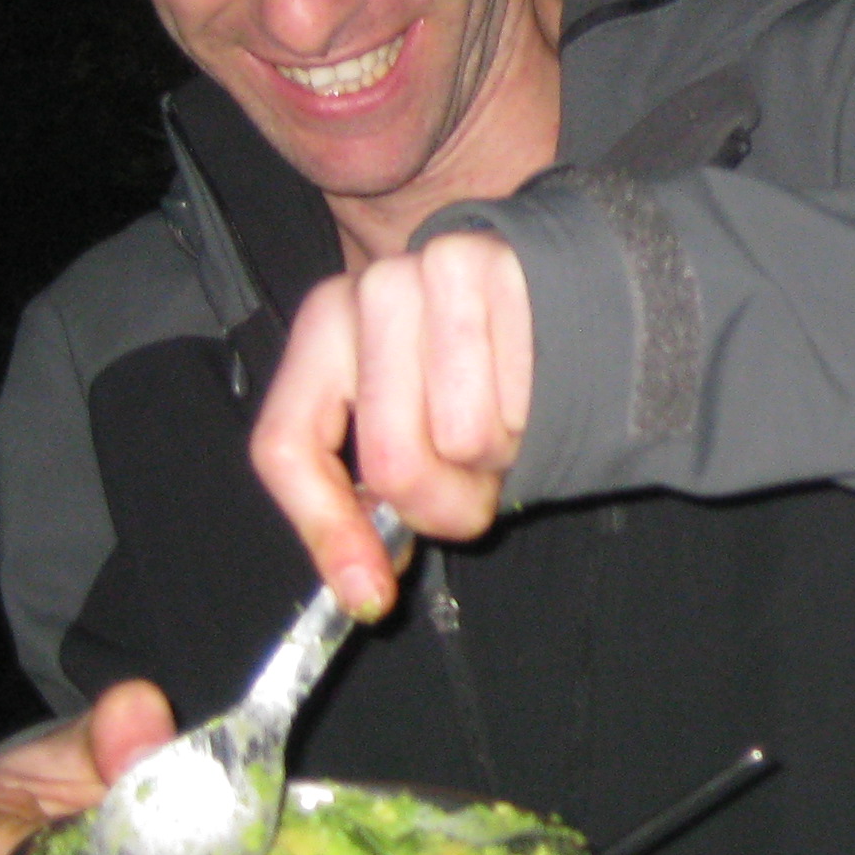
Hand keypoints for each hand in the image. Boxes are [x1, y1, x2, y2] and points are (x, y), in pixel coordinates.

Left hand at [253, 231, 533, 618]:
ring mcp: (427, 268)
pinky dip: (531, 419)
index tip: (369, 591)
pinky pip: (513, 404)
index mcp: (325, 329)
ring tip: (505, 419)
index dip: (327, 529)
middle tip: (473, 479)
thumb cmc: (478, 374)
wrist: (566, 291)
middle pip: (390, 459)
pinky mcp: (492, 263)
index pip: (288, 445)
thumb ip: (372, 507)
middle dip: (445, 499)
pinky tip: (534, 384)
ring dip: (497, 457)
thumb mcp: (413, 434)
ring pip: (462, 438)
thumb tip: (366, 592)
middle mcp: (368, 290)